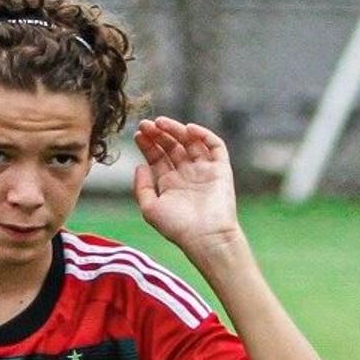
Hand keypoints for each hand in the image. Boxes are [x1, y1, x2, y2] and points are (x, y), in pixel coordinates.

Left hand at [129, 116, 239, 258]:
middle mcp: (186, 175)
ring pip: (191, 142)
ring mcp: (204, 171)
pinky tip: (188, 130)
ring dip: (177, 130)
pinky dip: (204, 135)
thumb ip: (141, 187)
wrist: (206, 237)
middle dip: (159, 134)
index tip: (139, 133)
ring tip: (161, 122)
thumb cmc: (178, 228)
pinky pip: (215, 146)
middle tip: (147, 123)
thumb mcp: (150, 209)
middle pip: (172, 146)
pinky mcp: (221, 169)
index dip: (148, 144)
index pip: (157, 157)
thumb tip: (140, 165)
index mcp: (169, 184)